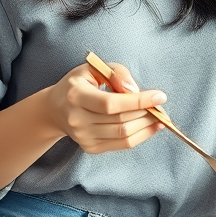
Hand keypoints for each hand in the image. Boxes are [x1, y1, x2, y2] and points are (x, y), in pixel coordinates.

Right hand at [45, 62, 164, 153]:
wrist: (55, 109)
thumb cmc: (77, 85)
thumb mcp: (93, 68)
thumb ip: (116, 73)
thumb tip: (135, 89)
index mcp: (76, 96)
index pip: (110, 103)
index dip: (137, 101)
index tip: (160, 96)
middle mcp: (77, 119)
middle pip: (120, 121)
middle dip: (146, 113)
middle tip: (161, 105)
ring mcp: (83, 137)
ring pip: (123, 135)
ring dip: (146, 125)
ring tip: (159, 116)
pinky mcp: (90, 148)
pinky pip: (121, 145)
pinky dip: (141, 136)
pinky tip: (151, 127)